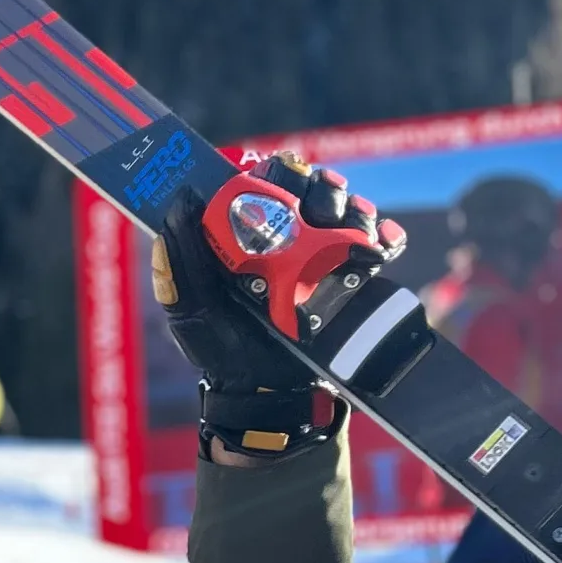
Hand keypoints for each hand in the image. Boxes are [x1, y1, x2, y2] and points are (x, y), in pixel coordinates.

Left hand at [153, 151, 401, 459]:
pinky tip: (377, 245)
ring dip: (351, 208)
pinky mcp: (351, 273)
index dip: (275, 170)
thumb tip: (178, 204)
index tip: (278, 179)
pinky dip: (383, 237)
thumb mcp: (190, 309)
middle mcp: (285, 235)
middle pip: (310, 183)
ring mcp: (320, 252)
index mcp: (244, 233)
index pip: (264, 178)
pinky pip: (377, 241)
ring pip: (346, 205)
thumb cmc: (223, 349)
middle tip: (316, 211)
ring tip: (350, 229)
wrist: (270, 392)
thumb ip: (179, 262)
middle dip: (318, 187)